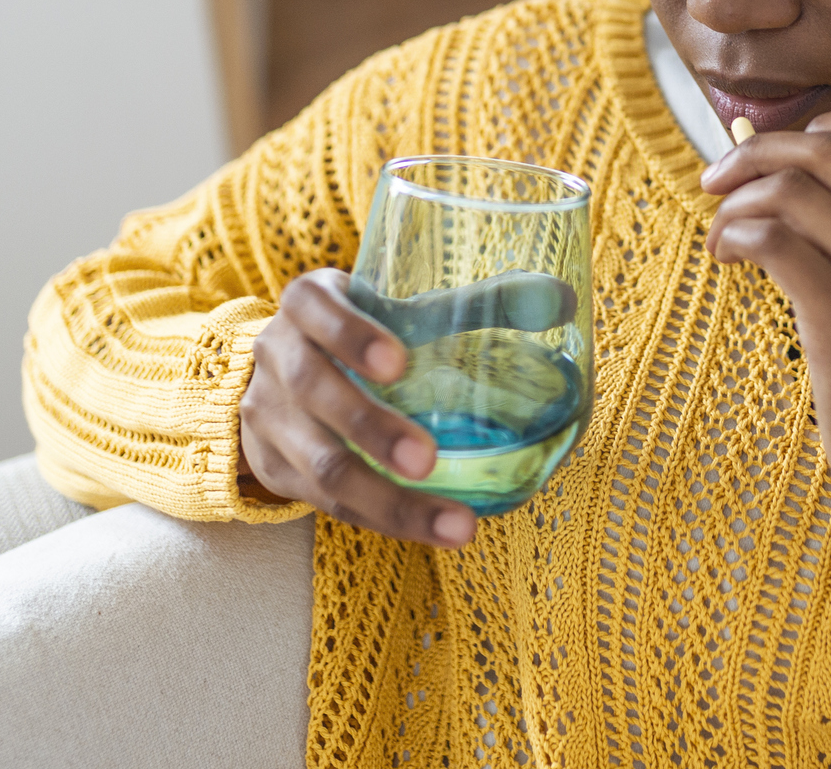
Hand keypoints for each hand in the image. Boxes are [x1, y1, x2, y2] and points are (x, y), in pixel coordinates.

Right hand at [240, 268, 477, 548]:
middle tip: (427, 459)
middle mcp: (276, 358)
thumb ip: (477, 303)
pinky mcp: (275, 471)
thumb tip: (563, 298)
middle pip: (313, 392)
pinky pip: (329, 505)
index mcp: (306, 305)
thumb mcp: (401, 309)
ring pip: (321, 466)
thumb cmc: (362, 335)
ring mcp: (267, 419)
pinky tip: (432, 532)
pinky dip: (383, 519)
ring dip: (387, 500)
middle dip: (370, 429)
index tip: (398, 361)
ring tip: (454, 525)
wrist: (280, 379)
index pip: (313, 308)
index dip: (349, 334)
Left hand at [701, 107, 830, 607]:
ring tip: (721, 239)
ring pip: (788, 191)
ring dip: (735, 206)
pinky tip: (728, 260)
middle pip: (822, 149)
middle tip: (714, 183)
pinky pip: (771, 240)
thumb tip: (781, 169)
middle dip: (751, 156)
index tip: (774, 154)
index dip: (817, 123)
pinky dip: (735, 238)